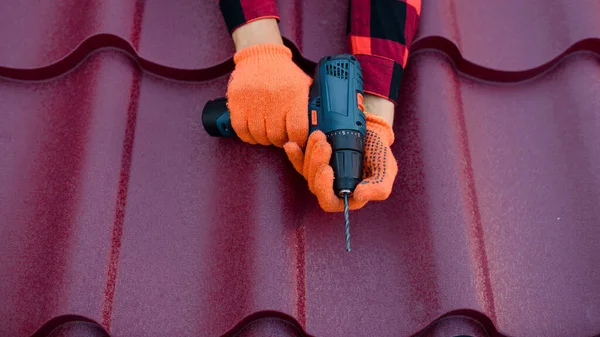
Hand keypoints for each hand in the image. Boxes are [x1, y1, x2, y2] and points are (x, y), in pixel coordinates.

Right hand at [226, 19, 311, 147]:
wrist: (261, 55)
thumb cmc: (285, 74)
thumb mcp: (303, 84)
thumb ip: (312, 104)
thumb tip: (320, 126)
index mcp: (294, 95)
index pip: (298, 130)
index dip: (298, 140)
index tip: (297, 141)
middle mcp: (274, 99)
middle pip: (277, 136)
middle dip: (280, 141)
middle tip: (281, 138)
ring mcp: (253, 101)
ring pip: (259, 136)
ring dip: (265, 139)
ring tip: (268, 134)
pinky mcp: (237, 102)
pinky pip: (241, 130)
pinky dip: (248, 136)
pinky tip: (254, 133)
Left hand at [283, 111, 397, 211]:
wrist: (371, 131)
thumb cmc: (379, 153)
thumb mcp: (387, 170)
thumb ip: (379, 187)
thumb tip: (359, 195)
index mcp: (347, 196)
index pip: (328, 201)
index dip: (324, 187)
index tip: (327, 168)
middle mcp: (331, 187)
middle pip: (314, 184)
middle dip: (316, 164)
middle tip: (324, 145)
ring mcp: (319, 173)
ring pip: (306, 170)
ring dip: (310, 153)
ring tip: (320, 135)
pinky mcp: (311, 160)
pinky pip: (298, 160)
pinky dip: (294, 153)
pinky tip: (292, 144)